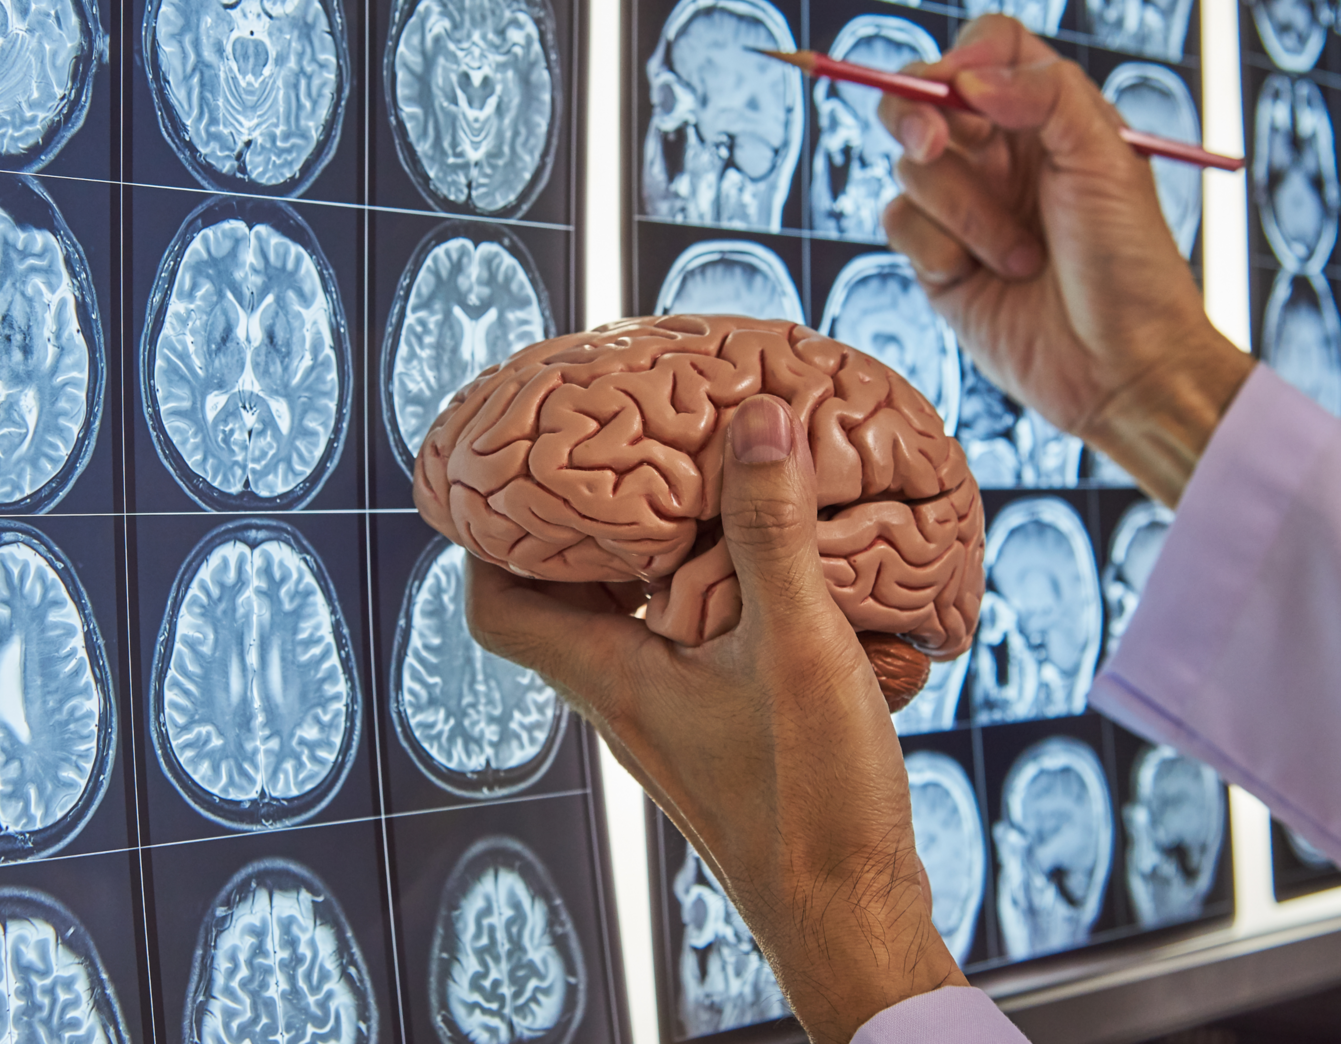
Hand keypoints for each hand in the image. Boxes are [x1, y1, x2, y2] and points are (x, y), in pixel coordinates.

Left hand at [467, 395, 964, 1041]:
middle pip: (560, 604)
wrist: (852, 919)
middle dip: (576, 531)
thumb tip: (755, 420)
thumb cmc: (810, 805)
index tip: (512, 473)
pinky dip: (702, 597)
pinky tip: (764, 570)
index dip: (487, 537)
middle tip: (610, 461)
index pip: (497, 606)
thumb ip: (771, 533)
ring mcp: (669, 720)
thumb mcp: (795, 647)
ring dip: (647, 560)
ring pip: (626, 623)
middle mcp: (624, 700)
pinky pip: (683, 645)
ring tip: (689, 494)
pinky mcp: (718, 733)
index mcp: (611, 679)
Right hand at [876, 14, 1254, 504]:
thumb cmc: (1131, 266)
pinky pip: (899, 223)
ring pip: (910, 168)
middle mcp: (1002, 154)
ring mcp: (965, 205)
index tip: (963, 84)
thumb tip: (967, 76)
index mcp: (1050, 116)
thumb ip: (1045, 95)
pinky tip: (982, 277)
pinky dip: (938, 248)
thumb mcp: (1108, 161)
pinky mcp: (936, 258)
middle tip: (935, 143)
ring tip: (1019, 255)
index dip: (965, 55)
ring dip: (963, 212)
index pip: (989, 47)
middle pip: (924, 97)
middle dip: (917, 116)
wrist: (1120, 369)